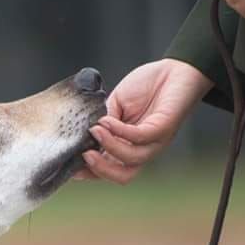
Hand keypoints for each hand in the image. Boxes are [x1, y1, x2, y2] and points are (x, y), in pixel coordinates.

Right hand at [78, 59, 213, 183]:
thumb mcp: (115, 105)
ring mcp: (154, 141)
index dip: (90, 172)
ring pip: (131, 160)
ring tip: (94, 130)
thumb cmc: (146, 87)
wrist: (174, 69)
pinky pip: (140, 137)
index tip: (70, 165)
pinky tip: (108, 120)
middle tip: (83, 155)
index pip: (110, 169)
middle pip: (122, 175)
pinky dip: (120, 131)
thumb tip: (86, 133)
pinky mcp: (163, 128)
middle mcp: (142, 149)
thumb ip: (103, 120)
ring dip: (109, 147)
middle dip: (100, 170)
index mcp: (129, 146)